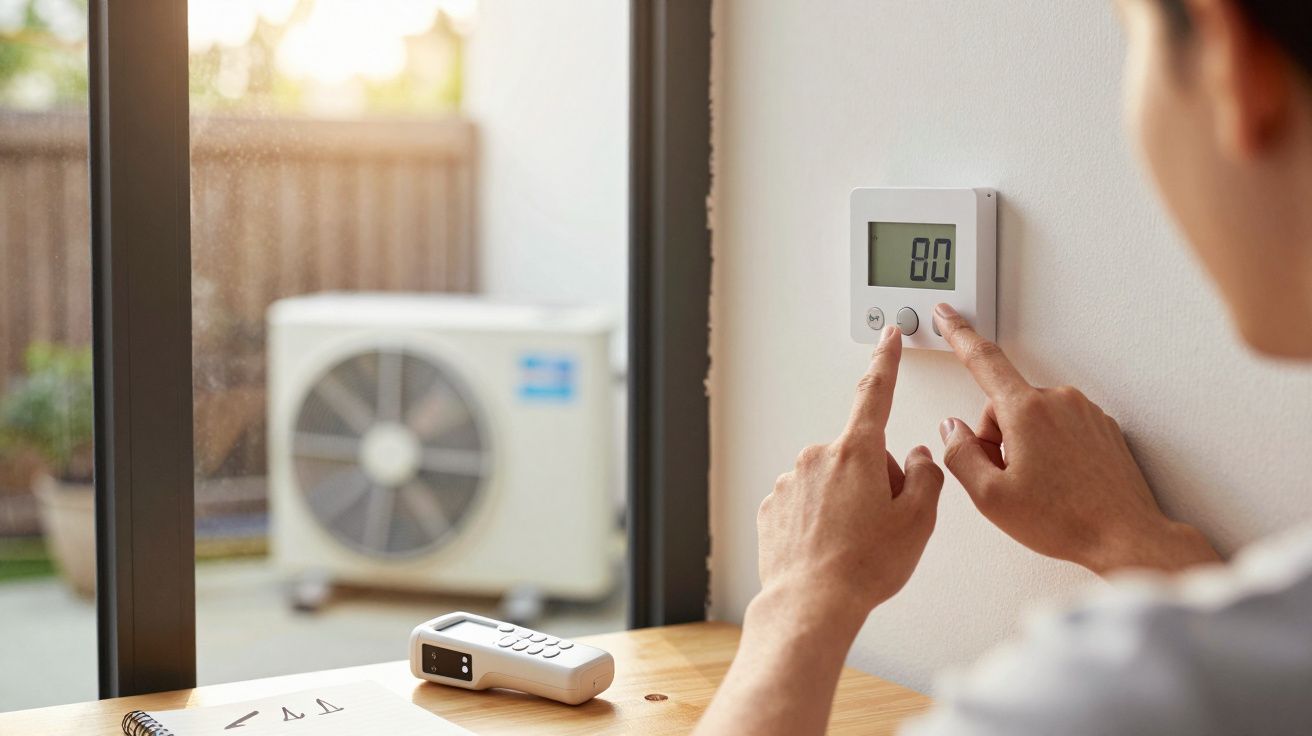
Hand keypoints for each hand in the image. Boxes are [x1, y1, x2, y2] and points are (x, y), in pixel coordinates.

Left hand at [756, 325, 944, 624]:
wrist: (812, 603)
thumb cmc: (864, 566)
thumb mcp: (918, 520)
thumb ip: (925, 476)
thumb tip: (914, 459)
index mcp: (856, 452)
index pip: (875, 393)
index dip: (885, 363)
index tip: (886, 339)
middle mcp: (817, 458)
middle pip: (859, 454)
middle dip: (875, 478)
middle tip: (883, 522)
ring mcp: (790, 482)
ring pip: (831, 481)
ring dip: (846, 501)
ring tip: (854, 543)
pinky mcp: (772, 507)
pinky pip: (806, 503)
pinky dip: (820, 519)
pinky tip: (829, 547)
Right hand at [932, 304, 1218, 575]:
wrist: (1126, 536)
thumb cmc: (1065, 520)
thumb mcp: (991, 497)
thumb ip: (960, 455)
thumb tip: (953, 430)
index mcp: (1027, 411)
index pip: (983, 360)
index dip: (958, 333)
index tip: (946, 315)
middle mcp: (1060, 401)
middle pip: (1004, 406)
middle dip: (996, 438)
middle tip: (1009, 480)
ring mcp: (1085, 413)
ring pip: (1033, 418)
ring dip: (1025, 446)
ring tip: (1040, 487)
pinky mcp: (1102, 427)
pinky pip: (1060, 429)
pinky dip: (1051, 450)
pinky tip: (1060, 484)